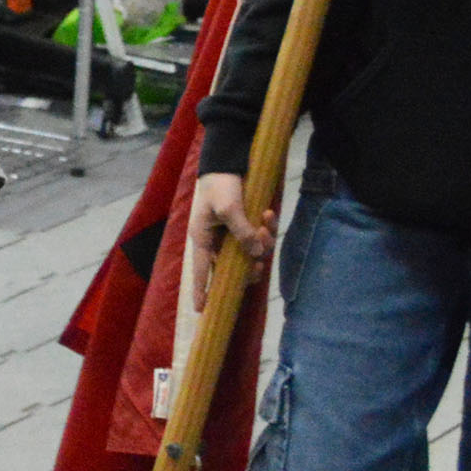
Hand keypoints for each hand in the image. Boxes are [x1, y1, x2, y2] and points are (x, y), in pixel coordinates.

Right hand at [185, 170, 271, 310]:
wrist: (229, 160)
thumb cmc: (220, 184)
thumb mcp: (229, 208)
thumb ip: (241, 232)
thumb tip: (256, 255)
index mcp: (203, 238)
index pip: (201, 270)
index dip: (202, 289)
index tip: (202, 310)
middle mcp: (217, 240)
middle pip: (234, 266)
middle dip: (250, 266)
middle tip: (259, 265)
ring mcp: (233, 233)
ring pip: (251, 252)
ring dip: (263, 242)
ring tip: (266, 222)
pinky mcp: (246, 224)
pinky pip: (260, 236)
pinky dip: (268, 227)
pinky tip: (269, 214)